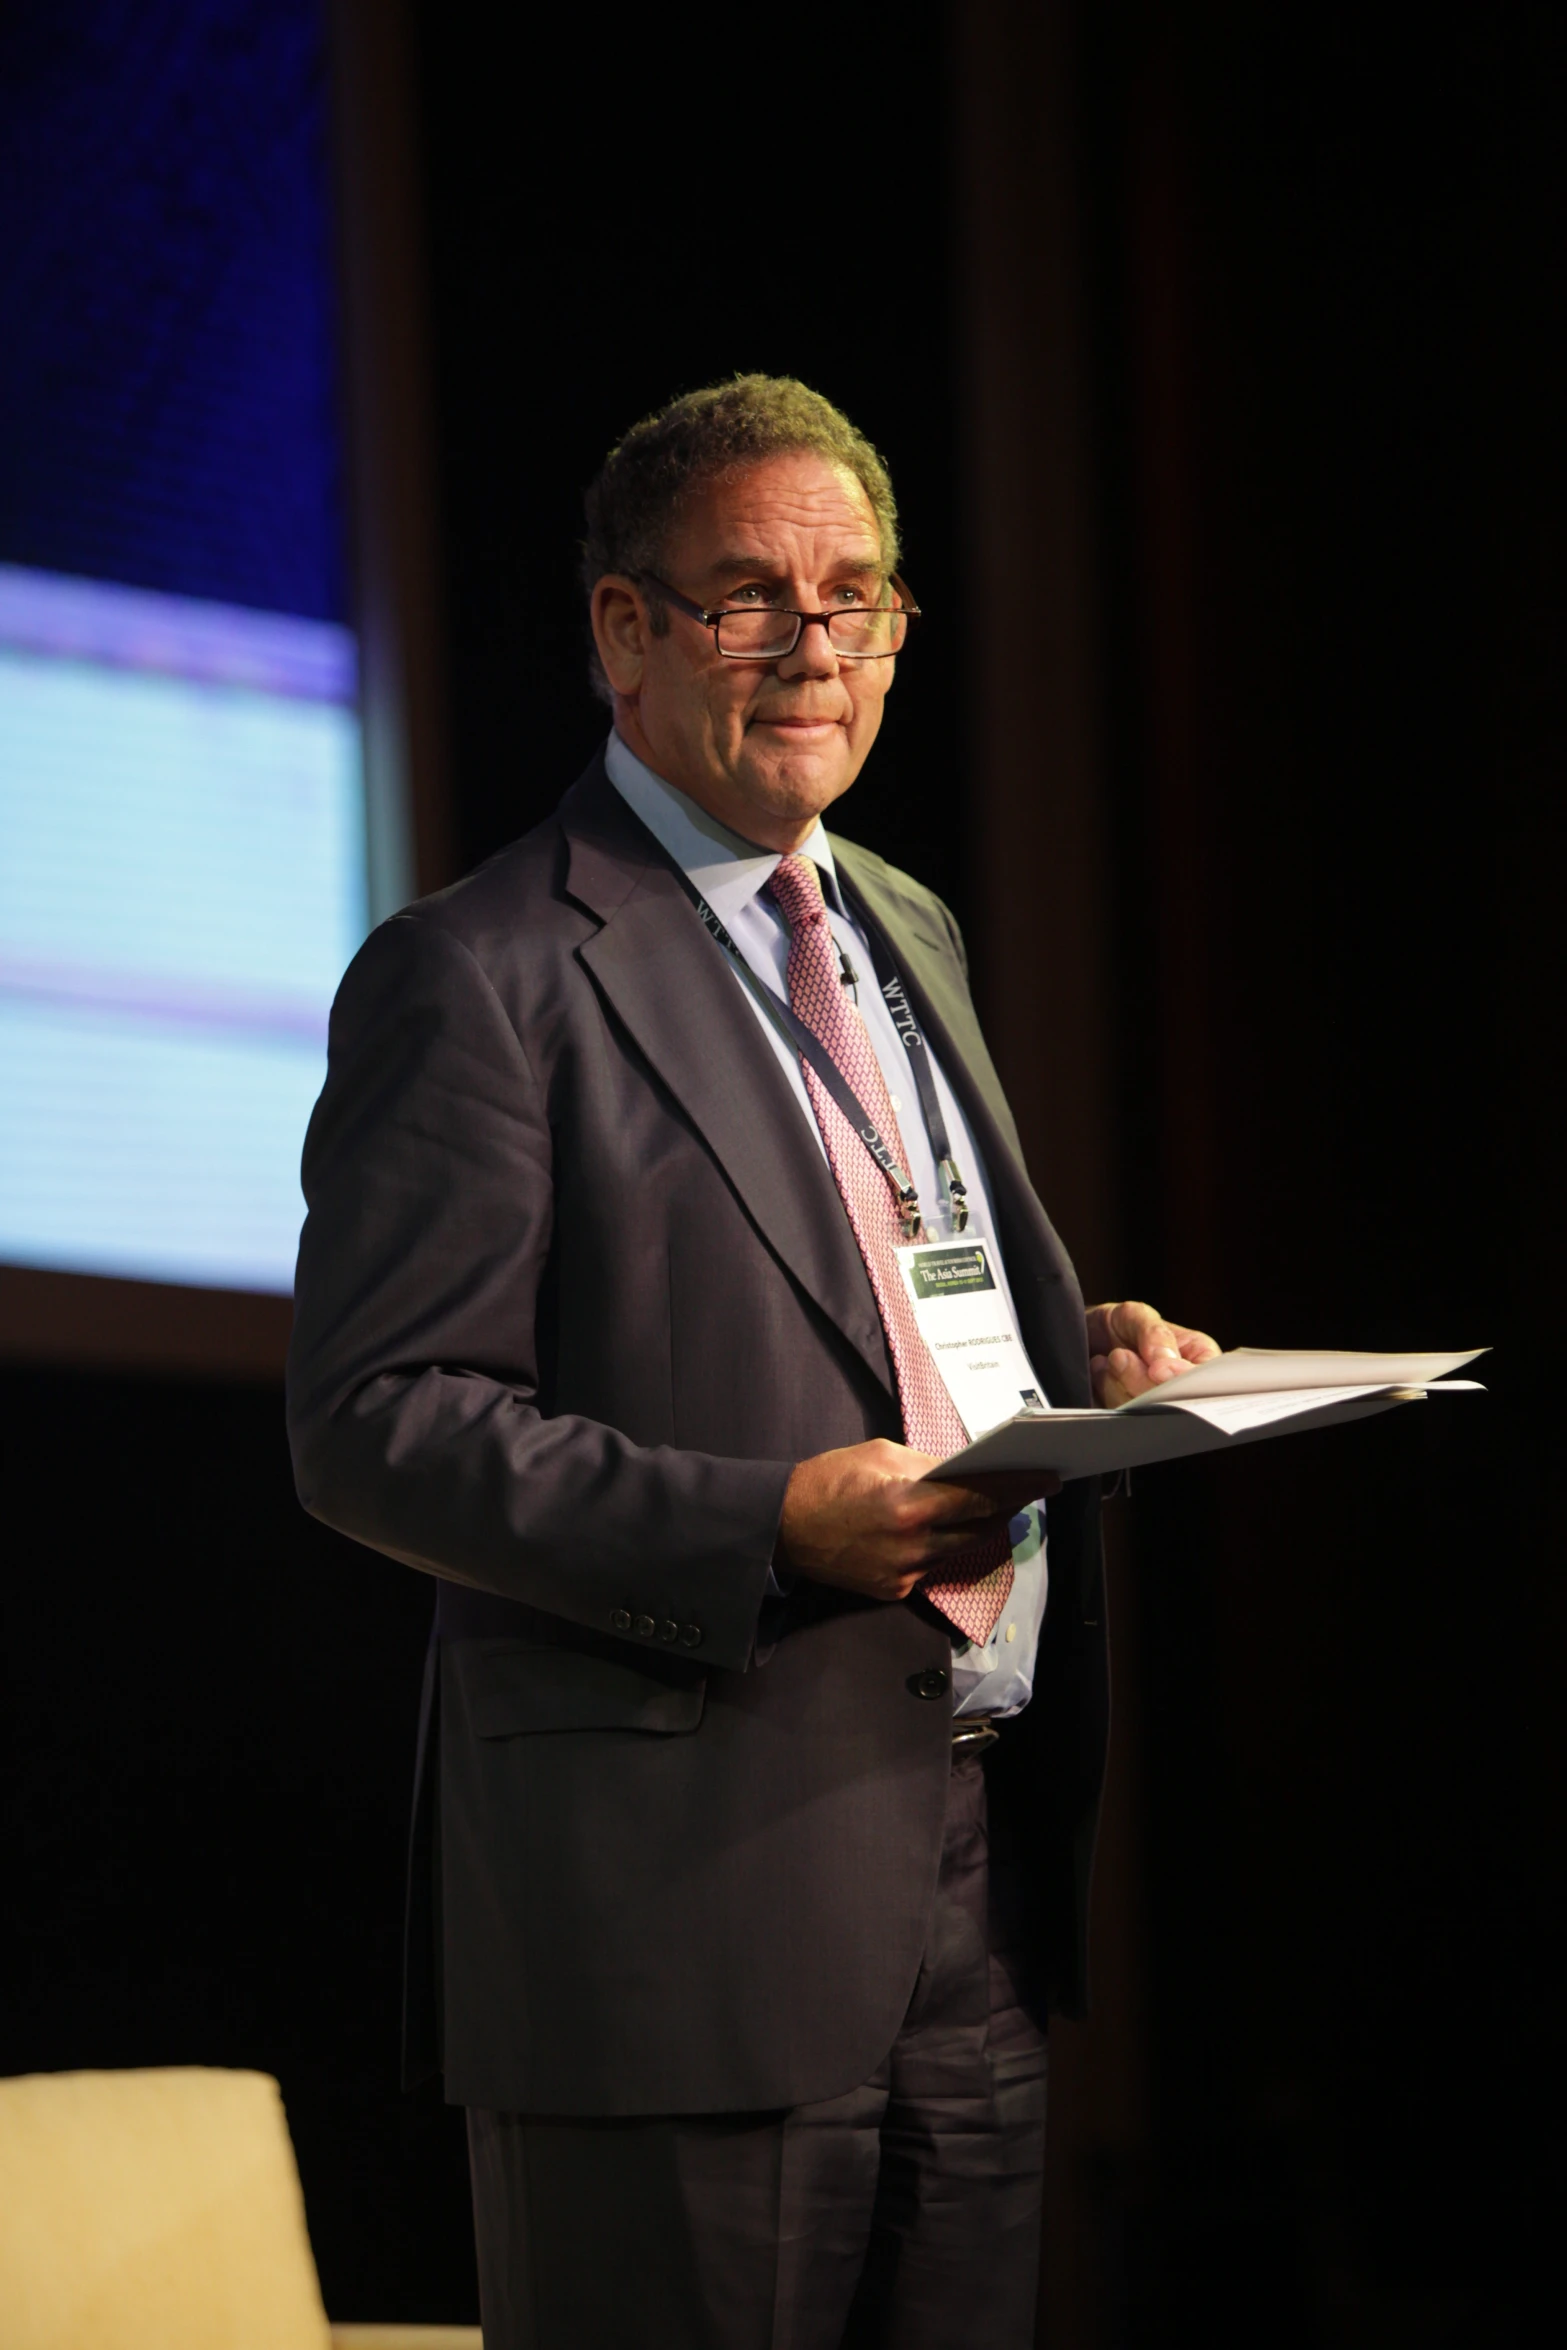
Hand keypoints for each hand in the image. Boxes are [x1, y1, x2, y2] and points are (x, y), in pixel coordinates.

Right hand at [777, 1438, 1057, 1602]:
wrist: (780, 1527)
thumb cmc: (827, 1480)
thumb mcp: (879, 1454)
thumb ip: (927, 1465)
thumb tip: (963, 1471)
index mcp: (910, 1505)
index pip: (980, 1497)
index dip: (1019, 1487)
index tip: (1049, 1478)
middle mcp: (913, 1546)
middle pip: (979, 1529)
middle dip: (1008, 1507)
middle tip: (1030, 1488)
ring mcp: (904, 1574)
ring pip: (960, 1550)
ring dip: (981, 1529)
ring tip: (1000, 1507)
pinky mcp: (894, 1591)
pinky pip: (934, 1567)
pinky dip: (948, 1547)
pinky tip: (955, 1531)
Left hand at [1087, 1300, 1220, 1407]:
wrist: (1084, 1339)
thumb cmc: (1118, 1325)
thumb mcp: (1135, 1315)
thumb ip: (1155, 1333)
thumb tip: (1165, 1362)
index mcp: (1199, 1359)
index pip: (1204, 1379)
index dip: (1181, 1379)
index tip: (1156, 1370)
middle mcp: (1183, 1387)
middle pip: (1173, 1402)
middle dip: (1140, 1379)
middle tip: (1120, 1355)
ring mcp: (1157, 1407)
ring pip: (1145, 1413)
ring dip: (1118, 1384)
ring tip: (1112, 1361)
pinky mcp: (1132, 1419)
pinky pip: (1123, 1418)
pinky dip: (1106, 1394)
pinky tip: (1102, 1376)